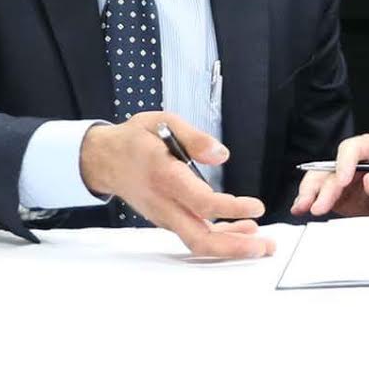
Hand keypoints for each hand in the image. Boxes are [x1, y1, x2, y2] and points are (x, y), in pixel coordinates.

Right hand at [78, 112, 271, 257]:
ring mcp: (164, 216)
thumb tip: (221, 154)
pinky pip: (193, 235)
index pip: (201, 203)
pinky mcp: (167, 219)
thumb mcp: (163, 122)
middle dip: (234, 247)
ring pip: (197, 241)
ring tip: (260, 243)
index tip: (257, 207)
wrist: (103, 159)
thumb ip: (194, 137)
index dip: (231, 209)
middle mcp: (164, 203)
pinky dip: (219, 238)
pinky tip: (241, 231)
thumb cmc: (135, 140)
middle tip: (266, 246)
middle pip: (199, 238)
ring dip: (230, 246)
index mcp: (164, 177)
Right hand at [290, 133, 368, 217]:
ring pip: (319, 179)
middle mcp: (354, 162)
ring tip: (303, 207)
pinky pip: (317, 194)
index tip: (343, 180)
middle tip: (320, 205)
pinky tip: (300, 208)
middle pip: (332, 167)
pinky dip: (307, 201)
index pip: (355, 148)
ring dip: (309, 193)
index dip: (346, 162)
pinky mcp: (336, 194)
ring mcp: (343, 178)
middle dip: (323, 186)